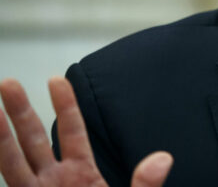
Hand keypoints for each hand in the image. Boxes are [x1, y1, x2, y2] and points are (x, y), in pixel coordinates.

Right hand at [0, 77, 172, 186]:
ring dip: (0, 138)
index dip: (65, 106)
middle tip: (7, 82)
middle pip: (33, 140)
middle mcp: (53, 184)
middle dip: (20, 112)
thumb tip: (162, 158)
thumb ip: (145, 186)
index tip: (56, 80)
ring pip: (12, 163)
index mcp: (82, 175)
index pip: (72, 132)